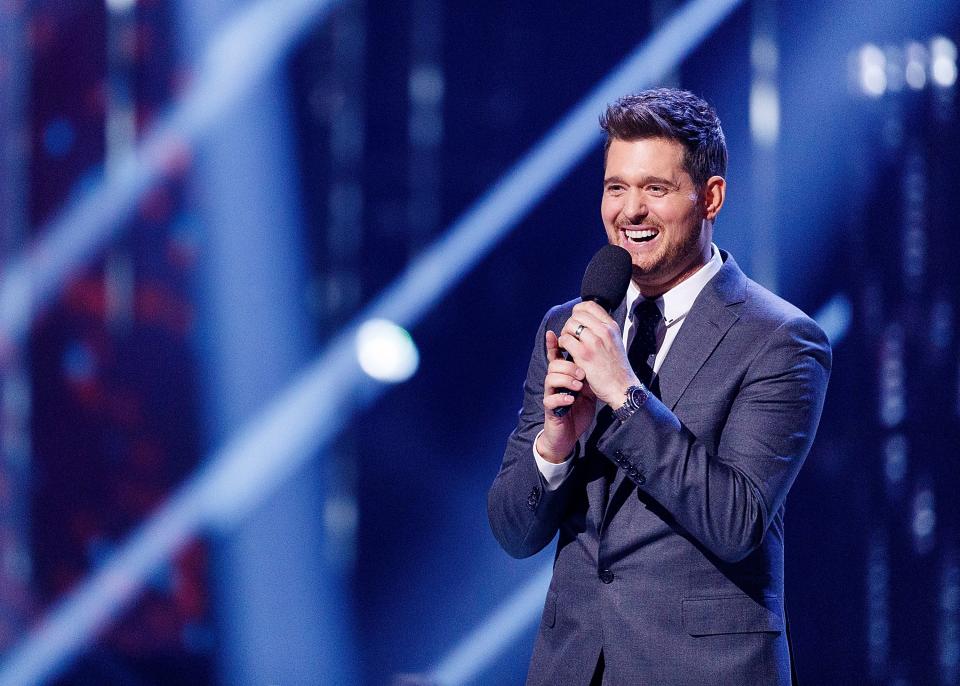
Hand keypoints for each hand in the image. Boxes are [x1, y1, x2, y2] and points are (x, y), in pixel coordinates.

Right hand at [538, 329, 595, 462]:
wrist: (570, 433)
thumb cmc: (579, 408)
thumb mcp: (587, 386)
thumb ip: (588, 371)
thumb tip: (598, 352)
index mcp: (563, 375)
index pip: (555, 356)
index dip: (553, 344)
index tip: (553, 333)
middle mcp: (555, 383)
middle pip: (554, 364)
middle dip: (569, 366)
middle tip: (582, 373)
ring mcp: (551, 395)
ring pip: (550, 378)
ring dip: (566, 380)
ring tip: (579, 386)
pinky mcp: (550, 409)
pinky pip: (550, 399)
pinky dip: (561, 398)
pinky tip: (571, 400)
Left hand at [557, 301, 638, 406]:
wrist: (622, 387)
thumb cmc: (616, 367)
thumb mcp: (615, 341)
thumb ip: (603, 329)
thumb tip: (587, 319)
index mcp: (612, 326)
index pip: (590, 305)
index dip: (578, 311)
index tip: (576, 320)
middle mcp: (604, 331)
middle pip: (577, 314)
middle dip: (570, 324)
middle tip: (571, 335)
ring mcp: (594, 342)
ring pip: (570, 325)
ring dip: (565, 334)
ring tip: (569, 343)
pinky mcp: (584, 355)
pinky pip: (566, 340)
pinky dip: (562, 344)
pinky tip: (567, 351)